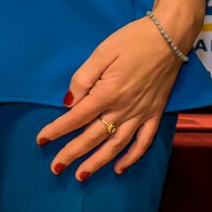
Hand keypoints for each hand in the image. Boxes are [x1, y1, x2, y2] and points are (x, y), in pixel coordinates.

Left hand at [36, 14, 189, 180]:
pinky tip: (119, 168)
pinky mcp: (156, 112)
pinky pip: (144, 141)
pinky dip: (132, 157)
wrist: (170, 35)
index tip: (41, 140)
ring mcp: (142, 112)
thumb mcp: (102, 52)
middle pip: (93, 136)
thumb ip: (83, 78)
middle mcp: (124, 108)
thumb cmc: (133, 39)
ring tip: (81, 176)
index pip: (76, 117)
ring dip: (98, 162)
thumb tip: (69, 102)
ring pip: (116, 145)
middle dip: (72, 154)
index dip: (57, 130)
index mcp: (108, 92)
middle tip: (56, 168)